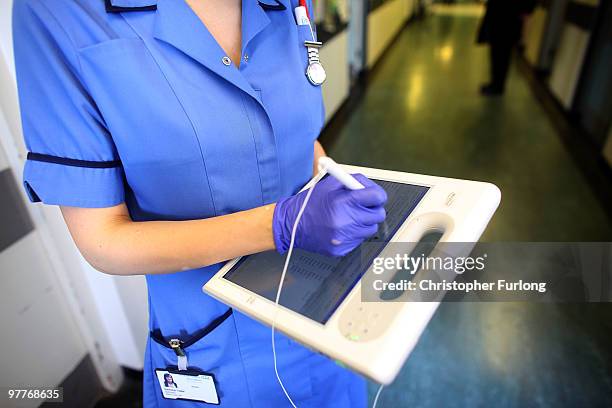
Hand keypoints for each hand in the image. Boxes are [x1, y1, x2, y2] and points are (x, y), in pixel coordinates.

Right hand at [273, 174, 387, 256]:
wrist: (292, 225)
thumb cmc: (309, 204)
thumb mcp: (329, 184)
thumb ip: (352, 182)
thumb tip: (369, 185)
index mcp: (343, 202)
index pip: (377, 197)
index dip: (377, 194)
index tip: (374, 196)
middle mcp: (345, 221)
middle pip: (378, 215)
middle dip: (372, 208)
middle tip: (362, 206)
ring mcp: (344, 237)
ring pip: (370, 229)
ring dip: (363, 222)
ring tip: (348, 217)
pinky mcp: (342, 249)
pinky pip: (359, 240)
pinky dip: (353, 233)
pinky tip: (341, 228)